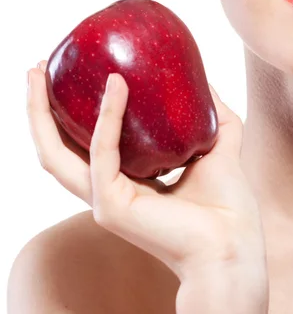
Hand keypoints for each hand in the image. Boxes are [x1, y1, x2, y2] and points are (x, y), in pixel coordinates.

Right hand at [26, 61, 266, 283]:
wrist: (234, 244)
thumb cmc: (228, 208)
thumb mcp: (220, 150)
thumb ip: (215, 118)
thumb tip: (207, 83)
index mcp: (129, 184)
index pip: (86, 147)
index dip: (72, 116)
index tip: (68, 79)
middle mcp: (109, 193)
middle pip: (57, 149)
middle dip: (39, 110)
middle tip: (36, 69)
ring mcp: (106, 202)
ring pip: (56, 154)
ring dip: (41, 113)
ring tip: (38, 73)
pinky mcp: (113, 206)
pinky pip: (103, 152)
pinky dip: (108, 117)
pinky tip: (118, 85)